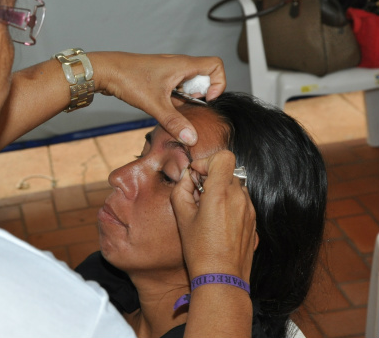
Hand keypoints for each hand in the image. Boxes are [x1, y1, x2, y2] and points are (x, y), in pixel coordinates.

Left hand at [91, 52, 225, 145]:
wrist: (105, 70)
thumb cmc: (128, 78)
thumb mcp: (154, 104)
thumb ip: (174, 122)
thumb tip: (191, 137)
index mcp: (183, 65)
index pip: (216, 66)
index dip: (218, 83)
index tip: (206, 100)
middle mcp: (178, 65)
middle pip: (204, 77)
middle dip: (201, 95)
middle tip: (187, 107)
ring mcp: (168, 70)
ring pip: (188, 84)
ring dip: (186, 98)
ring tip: (172, 108)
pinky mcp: (159, 77)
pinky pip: (176, 87)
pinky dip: (174, 98)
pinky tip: (162, 107)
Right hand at [170, 150, 256, 280]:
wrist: (222, 278)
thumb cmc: (200, 249)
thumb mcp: (182, 217)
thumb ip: (182, 189)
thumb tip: (188, 177)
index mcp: (221, 193)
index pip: (223, 157)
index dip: (207, 161)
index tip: (197, 176)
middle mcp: (239, 198)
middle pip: (227, 171)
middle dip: (210, 177)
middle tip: (197, 195)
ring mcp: (249, 209)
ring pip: (234, 185)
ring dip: (220, 190)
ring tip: (207, 210)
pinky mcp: (253, 220)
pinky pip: (240, 201)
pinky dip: (228, 203)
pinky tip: (217, 222)